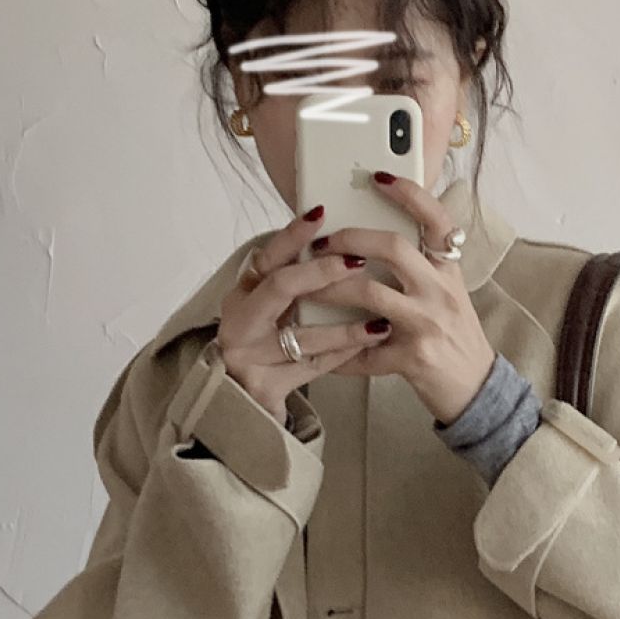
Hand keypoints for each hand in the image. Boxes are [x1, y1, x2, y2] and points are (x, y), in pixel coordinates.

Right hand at [215, 208, 395, 421]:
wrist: (245, 405)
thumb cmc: (270, 347)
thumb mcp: (272, 311)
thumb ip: (295, 283)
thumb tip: (344, 244)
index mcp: (242, 294)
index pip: (267, 256)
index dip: (293, 234)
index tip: (321, 213)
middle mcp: (239, 321)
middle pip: (279, 287)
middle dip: (320, 273)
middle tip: (356, 262)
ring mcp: (248, 356)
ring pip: (302, 336)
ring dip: (345, 327)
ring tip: (381, 322)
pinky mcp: (263, 387)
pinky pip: (312, 368)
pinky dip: (343, 355)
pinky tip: (369, 346)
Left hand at [300, 170, 497, 424]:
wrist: (477, 388)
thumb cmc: (454, 337)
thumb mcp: (447, 294)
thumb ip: (420, 268)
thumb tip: (373, 239)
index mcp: (448, 271)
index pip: (436, 219)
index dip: (409, 193)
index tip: (378, 176)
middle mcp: (441, 292)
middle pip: (393, 247)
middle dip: (349, 239)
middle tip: (322, 243)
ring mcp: (427, 324)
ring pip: (369, 293)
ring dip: (329, 288)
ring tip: (306, 288)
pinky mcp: (413, 358)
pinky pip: (363, 351)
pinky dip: (336, 352)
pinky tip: (317, 350)